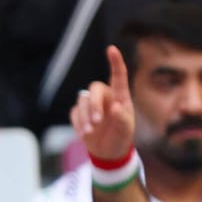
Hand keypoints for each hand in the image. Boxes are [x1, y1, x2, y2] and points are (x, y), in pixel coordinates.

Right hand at [71, 44, 135, 162]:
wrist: (108, 151)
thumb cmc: (121, 136)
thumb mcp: (126, 130)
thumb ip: (123, 119)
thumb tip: (115, 107)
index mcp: (120, 96)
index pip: (118, 76)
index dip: (115, 62)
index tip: (111, 49)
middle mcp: (104, 96)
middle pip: (94, 89)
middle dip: (93, 105)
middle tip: (96, 122)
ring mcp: (91, 104)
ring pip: (82, 101)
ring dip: (85, 117)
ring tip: (90, 132)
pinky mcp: (79, 114)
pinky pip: (75, 113)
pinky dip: (79, 123)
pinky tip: (86, 133)